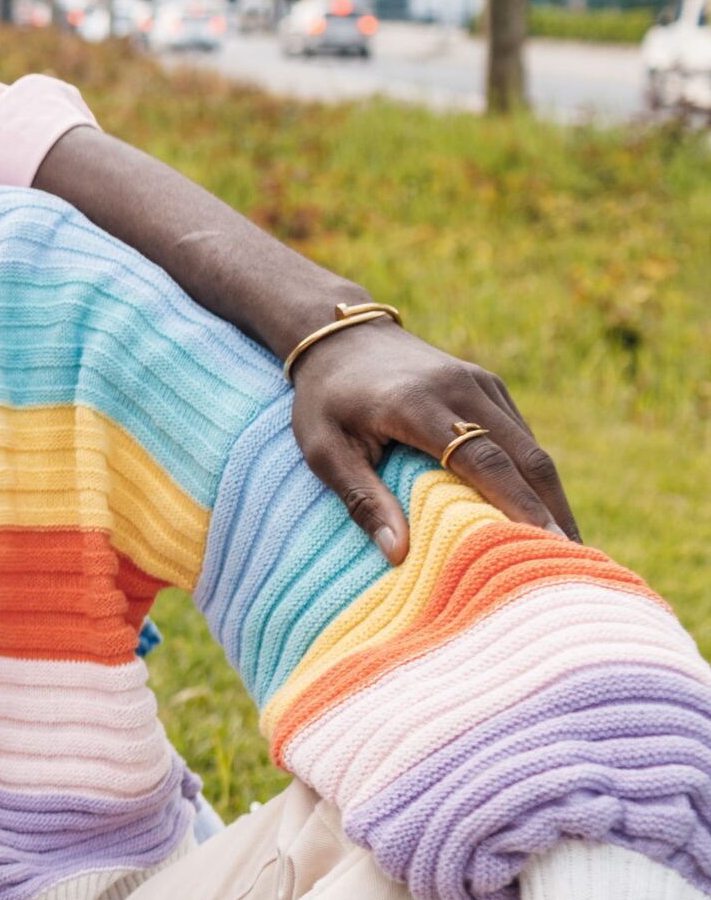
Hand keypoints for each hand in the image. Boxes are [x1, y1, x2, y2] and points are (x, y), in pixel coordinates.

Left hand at [288, 319, 576, 563]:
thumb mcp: (324, 450)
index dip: (518, 504)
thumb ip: (362, 499)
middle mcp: (461, 389)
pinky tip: (541, 511)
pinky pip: (521, 434)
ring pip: (532, 446)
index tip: (547, 545)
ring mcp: (481, 383)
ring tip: (566, 548)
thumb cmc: (326, 400)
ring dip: (552, 496)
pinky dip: (535, 475)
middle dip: (552, 510)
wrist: (340, 337)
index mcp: (419, 404)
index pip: (483, 460)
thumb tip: (398, 555)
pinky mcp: (490, 385)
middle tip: (575, 563)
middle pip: (524, 456)